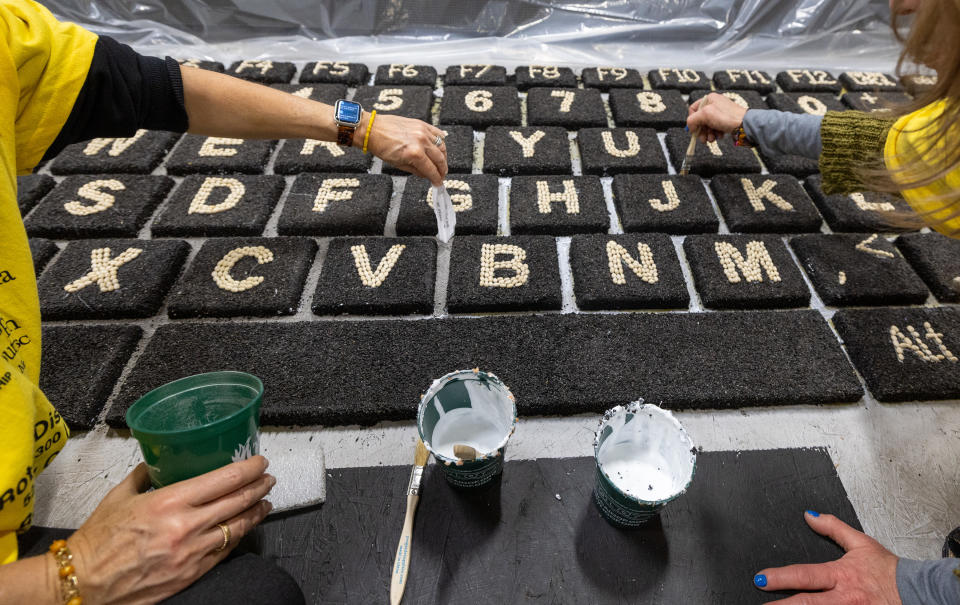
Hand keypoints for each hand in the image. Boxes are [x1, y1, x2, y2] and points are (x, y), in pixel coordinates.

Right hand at [68, 456, 274, 604]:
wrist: (83, 582)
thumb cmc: (98, 540)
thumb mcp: (120, 496)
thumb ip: (145, 475)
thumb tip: (160, 462)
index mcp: (170, 501)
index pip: (224, 479)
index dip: (249, 469)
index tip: (260, 462)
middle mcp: (185, 526)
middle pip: (237, 501)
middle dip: (259, 487)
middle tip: (268, 479)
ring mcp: (191, 553)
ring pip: (237, 528)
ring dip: (255, 512)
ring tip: (265, 502)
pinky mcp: (191, 574)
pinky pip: (224, 552)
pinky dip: (238, 537)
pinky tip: (244, 528)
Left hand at [360, 112, 447, 185]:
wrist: (373, 129)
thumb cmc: (381, 147)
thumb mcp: (398, 165)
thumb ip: (416, 171)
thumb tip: (428, 175)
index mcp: (414, 154)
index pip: (431, 170)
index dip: (437, 179)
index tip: (439, 183)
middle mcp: (421, 141)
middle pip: (440, 159)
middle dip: (442, 170)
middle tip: (442, 175)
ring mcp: (423, 131)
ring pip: (442, 146)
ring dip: (443, 157)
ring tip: (441, 163)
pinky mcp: (422, 124)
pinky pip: (438, 134)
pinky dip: (441, 142)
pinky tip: (439, 148)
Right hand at [687, 92, 747, 143]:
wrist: (744, 124)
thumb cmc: (728, 116)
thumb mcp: (705, 115)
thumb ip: (692, 119)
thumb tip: (689, 126)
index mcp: (709, 99)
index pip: (693, 109)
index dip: (692, 120)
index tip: (693, 129)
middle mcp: (714, 105)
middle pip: (700, 120)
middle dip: (701, 130)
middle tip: (703, 138)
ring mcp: (720, 113)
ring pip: (707, 126)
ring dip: (708, 134)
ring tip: (712, 138)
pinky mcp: (725, 121)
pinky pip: (715, 128)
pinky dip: (715, 134)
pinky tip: (719, 136)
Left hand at [754, 511, 900, 604]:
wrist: (916, 592)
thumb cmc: (887, 570)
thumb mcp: (861, 543)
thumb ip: (833, 528)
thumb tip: (809, 515)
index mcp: (840, 575)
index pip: (804, 575)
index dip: (780, 577)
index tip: (761, 578)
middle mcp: (843, 597)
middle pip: (806, 603)